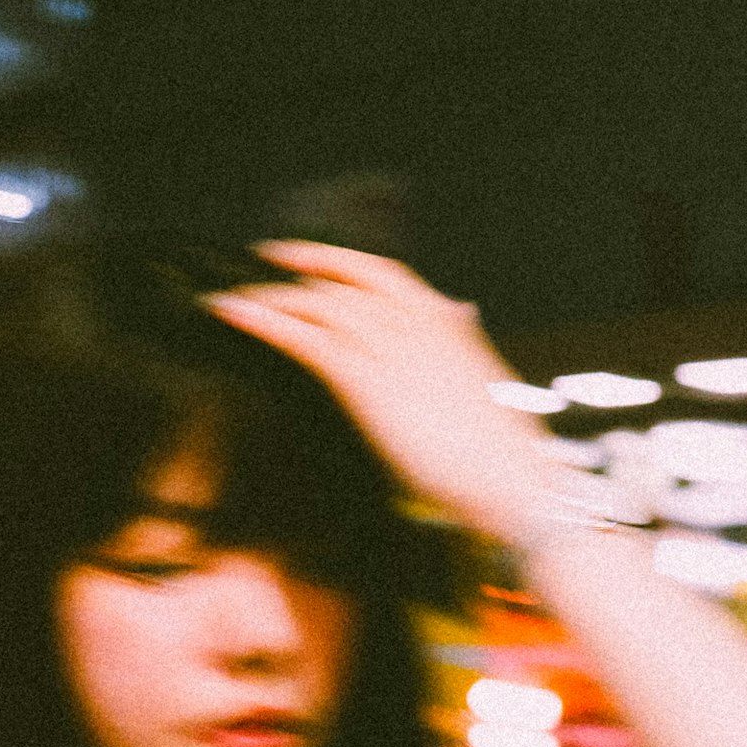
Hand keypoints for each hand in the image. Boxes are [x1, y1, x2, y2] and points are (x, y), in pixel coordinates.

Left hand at [202, 241, 578, 545]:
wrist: (516, 485)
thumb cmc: (503, 454)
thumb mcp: (482, 386)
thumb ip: (461, 347)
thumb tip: (461, 311)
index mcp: (446, 325)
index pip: (387, 276)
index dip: (343, 263)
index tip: (310, 260)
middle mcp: (416, 325)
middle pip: (346, 281)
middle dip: (302, 268)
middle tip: (261, 264)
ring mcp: (390, 349)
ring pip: (319, 304)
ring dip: (270, 297)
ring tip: (231, 300)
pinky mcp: (365, 381)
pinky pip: (303, 336)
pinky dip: (262, 319)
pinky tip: (231, 313)